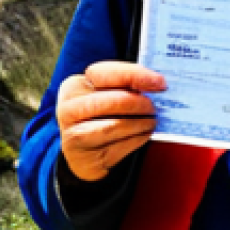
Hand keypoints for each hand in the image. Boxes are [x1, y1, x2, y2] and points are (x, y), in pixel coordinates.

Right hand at [56, 61, 166, 181]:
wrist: (83, 156)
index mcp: (75, 85)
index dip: (135, 75)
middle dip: (140, 103)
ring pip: (116, 125)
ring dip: (141, 123)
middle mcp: (69, 107)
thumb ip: (123, 86)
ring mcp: (72, 133)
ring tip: (152, 121)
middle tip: (155, 107)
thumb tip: (157, 82)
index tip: (160, 83)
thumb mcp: (104, 97)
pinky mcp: (82, 155)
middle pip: (113, 100)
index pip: (106, 73)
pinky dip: (136, 139)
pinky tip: (143, 135)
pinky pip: (117, 146)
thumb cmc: (98, 119)